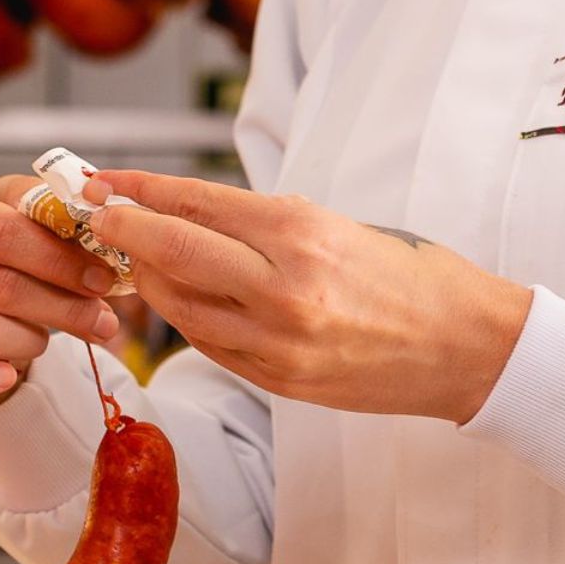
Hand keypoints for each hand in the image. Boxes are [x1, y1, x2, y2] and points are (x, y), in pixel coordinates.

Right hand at [0, 176, 121, 403]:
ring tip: (46, 339)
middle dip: (63, 307)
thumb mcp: (15, 221)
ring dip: (31, 342)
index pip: (7, 230)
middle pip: (1, 285)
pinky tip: (5, 378)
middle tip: (104, 324)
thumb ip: (51, 213)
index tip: (104, 280)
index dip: (63, 259)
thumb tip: (98, 209)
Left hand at [84, 171, 532, 422]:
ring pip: (181, 307)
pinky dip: (187, 317)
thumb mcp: (339, 225)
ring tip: (134, 258)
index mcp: (301, 234)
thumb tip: (194, 214)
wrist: (467, 347)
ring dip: (149, 280)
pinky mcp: (280, 380)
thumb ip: (266, 225)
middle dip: (125, 231)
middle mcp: (283, 288)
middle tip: (97, 215)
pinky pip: (211, 343)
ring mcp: (278, 341)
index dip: (141, 191)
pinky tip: (177, 299)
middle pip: (174, 253)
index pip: (197, 204)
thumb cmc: (411, 274)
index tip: (104, 183)